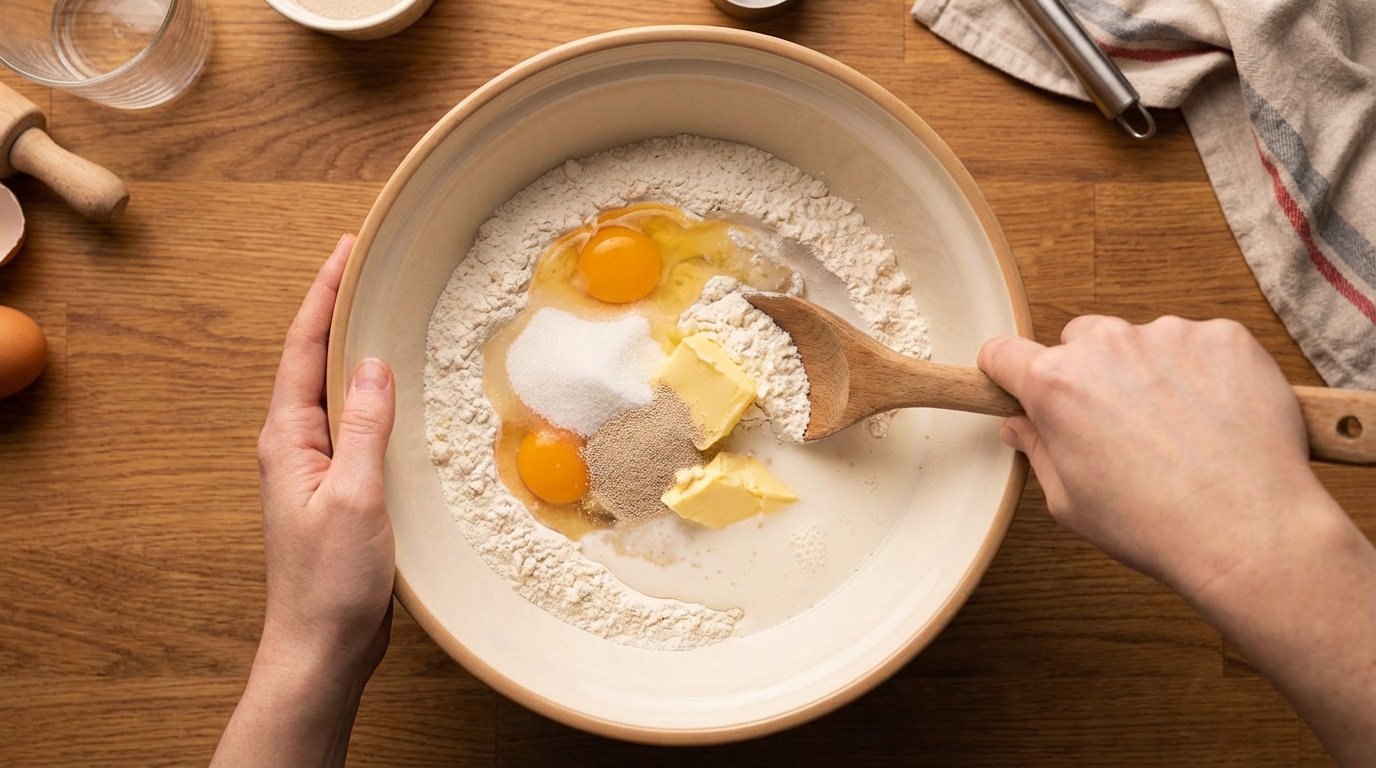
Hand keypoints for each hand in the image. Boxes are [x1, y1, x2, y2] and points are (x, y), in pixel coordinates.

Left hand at [257, 233, 395, 674]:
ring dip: (351, 347)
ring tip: (380, 309)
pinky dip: (370, 392)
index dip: (324, 295)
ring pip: (332, 390)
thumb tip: (371, 363)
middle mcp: (294, 445)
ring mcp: (314, 467)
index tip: (346, 250)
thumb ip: (363, 427)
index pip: (303, 350)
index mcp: (287, 439)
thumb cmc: (331, 581)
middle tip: (365, 264)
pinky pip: (352, 423)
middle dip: (335, 308)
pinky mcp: (338, 488)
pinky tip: (393, 389)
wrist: (322, 647)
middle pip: (312, 360)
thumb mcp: (355, 496)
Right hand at [977, 315, 1320, 596]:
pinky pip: (1200, 343)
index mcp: (1056, 385)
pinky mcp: (1224, 338)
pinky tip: (1214, 418)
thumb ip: (1038, 449)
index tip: (1013, 377)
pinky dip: (1203, 371)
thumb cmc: (1155, 524)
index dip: (1005, 370)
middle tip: (1117, 424)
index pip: (1004, 353)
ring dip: (1149, 372)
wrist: (1247, 529)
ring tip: (1177, 430)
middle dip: (1089, 374)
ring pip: (1142, 341)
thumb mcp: (1069, 501)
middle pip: (1078, 340)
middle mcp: (1107, 346)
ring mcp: (1169, 335)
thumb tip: (1022, 427)